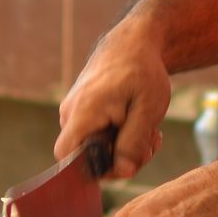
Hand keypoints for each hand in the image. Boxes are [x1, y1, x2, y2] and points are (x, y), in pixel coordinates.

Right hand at [56, 18, 169, 179]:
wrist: (133, 43)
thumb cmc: (141, 71)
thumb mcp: (147, 108)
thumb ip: (133, 142)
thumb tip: (123, 173)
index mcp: (83, 112)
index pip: (67, 157)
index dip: (95, 168)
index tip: (127, 159)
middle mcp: (71, 114)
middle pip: (86, 158)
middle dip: (121, 158)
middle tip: (150, 144)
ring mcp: (75, 113)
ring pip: (95, 149)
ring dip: (125, 148)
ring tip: (149, 130)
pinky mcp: (83, 113)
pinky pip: (97, 138)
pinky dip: (120, 138)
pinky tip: (140, 126)